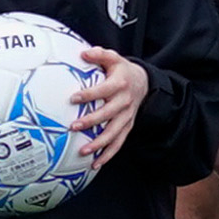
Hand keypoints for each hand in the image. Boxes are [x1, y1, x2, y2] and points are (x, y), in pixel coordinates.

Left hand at [71, 44, 150, 162]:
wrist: (144, 82)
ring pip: (114, 133)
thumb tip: (83, 53)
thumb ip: (99, 54)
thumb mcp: (113, 58)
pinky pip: (119, 143)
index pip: (103, 90)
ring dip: (99, 143)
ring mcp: (127, 117)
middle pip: (108, 114)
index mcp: (119, 84)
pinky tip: (96, 164)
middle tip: (74, 126)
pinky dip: (108, 155)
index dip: (89, 94)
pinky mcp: (127, 126)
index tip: (73, 98)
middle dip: (91, 121)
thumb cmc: (122, 70)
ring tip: (84, 151)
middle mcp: (124, 102)